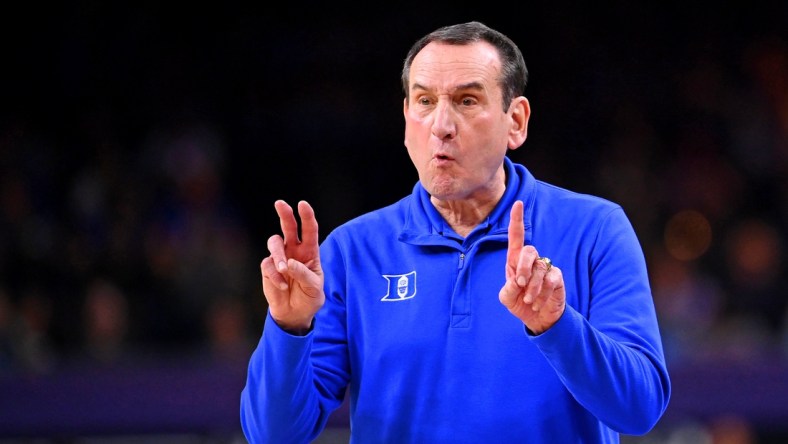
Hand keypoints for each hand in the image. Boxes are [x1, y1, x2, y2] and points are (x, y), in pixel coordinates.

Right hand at [260, 200, 323, 332]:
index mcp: (310, 251)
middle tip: (280, 203)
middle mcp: (294, 250)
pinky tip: (283, 286)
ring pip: (274, 243)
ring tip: (284, 269)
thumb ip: (303, 274)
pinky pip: (268, 265)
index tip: (303, 204)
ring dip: (278, 254)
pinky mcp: (268, 268)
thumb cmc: (309, 298)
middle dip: (285, 214)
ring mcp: (280, 258)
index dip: (306, 216)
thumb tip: (288, 263)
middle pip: (288, 227)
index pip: (309, 230)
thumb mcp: (314, 288)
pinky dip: (275, 276)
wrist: (295, 314)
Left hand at [498, 200, 564, 333]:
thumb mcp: (507, 298)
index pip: (516, 237)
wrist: (537, 318)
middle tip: (519, 284)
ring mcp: (545, 267)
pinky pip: (551, 280)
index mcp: (514, 261)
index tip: (518, 203)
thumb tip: (518, 281)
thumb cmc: (519, 303)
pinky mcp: (556, 277)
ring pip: (540, 268)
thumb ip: (508, 289)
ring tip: (528, 301)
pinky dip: (543, 293)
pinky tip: (538, 302)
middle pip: (529, 250)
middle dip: (523, 267)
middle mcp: (531, 260)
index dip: (516, 220)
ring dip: (532, 288)